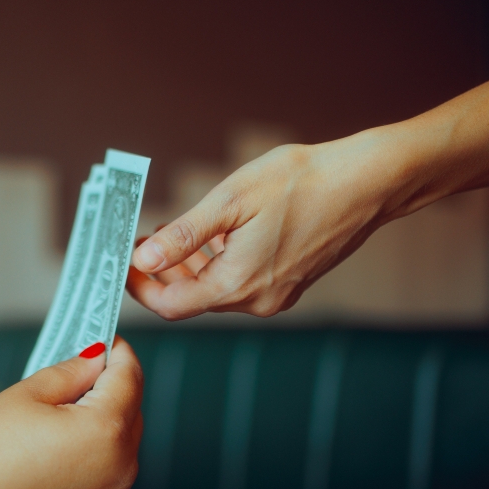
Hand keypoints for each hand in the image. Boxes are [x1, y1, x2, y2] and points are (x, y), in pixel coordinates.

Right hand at [0, 336, 143, 488]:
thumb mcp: (28, 394)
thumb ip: (72, 370)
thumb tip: (97, 357)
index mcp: (106, 427)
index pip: (130, 376)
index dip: (118, 351)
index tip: (105, 339)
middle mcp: (122, 464)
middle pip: (132, 409)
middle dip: (112, 387)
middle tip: (80, 373)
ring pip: (124, 443)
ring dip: (106, 422)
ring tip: (65, 415)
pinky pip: (112, 474)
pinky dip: (98, 456)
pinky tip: (62, 452)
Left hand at [128, 128, 417, 319]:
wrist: (367, 183)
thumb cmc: (302, 182)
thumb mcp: (232, 200)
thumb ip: (183, 235)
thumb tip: (143, 260)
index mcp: (239, 284)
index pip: (170, 305)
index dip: (139, 286)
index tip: (121, 259)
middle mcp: (257, 301)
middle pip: (190, 301)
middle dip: (159, 274)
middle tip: (137, 239)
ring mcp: (276, 296)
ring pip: (214, 291)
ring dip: (185, 267)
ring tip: (164, 232)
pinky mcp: (288, 284)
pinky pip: (238, 283)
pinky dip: (214, 264)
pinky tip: (209, 236)